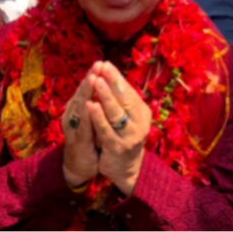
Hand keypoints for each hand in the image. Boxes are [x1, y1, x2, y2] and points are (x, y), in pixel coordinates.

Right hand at [61, 66, 98, 187]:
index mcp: (79, 107)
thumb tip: (109, 84)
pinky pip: (82, 127)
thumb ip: (98, 102)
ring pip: (79, 107)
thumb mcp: (94, 118)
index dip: (94, 75)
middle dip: (91, 79)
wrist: (79, 165)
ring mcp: (73, 128)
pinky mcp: (77, 142)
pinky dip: (86, 116)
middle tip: (98, 65)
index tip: (102, 62)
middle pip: (82, 94)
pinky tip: (90, 106)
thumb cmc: (89, 138)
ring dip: (86, 93)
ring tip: (93, 79)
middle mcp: (73, 115)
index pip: (87, 89)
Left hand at [87, 61, 151, 195]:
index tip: (105, 63)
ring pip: (116, 113)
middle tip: (102, 67)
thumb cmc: (123, 136)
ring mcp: (130, 136)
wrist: (125, 168)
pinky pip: (106, 130)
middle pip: (124, 99)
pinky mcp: (117, 147)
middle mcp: (140, 122)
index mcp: (142, 112)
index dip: (117, 77)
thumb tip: (111, 75)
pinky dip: (98, 117)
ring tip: (96, 81)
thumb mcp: (127, 117)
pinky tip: (90, 105)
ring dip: (105, 96)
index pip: (128, 90)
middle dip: (112, 81)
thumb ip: (122, 101)